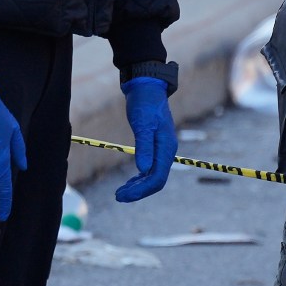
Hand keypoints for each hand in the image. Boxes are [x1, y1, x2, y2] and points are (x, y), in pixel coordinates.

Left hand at [116, 75, 175, 202]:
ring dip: (138, 186)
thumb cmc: (145, 104)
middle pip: (156, 180)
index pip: (157, 178)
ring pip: (153, 176)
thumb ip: (144, 146)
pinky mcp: (155, 147)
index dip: (141, 190)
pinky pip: (150, 169)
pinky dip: (139, 178)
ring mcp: (161, 150)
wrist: (148, 89)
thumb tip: (143, 169)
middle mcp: (166, 152)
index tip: (123, 195)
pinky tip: (129, 181)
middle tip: (118, 196)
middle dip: (138, 191)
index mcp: (166, 149)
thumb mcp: (142, 124)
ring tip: (120, 192)